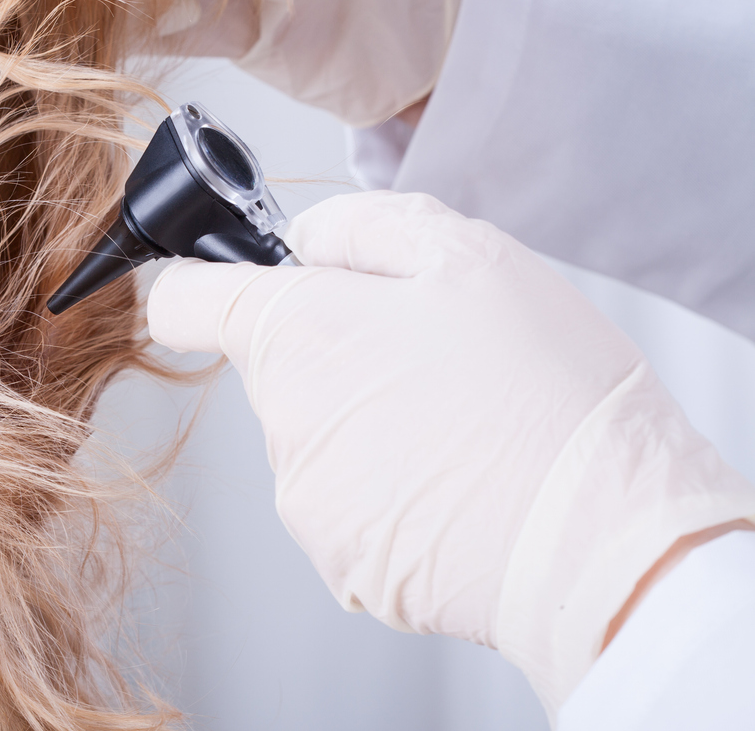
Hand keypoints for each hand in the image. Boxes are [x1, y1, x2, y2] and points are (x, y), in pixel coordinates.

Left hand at [147, 191, 754, 715]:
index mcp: (295, 334)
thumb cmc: (543, 387)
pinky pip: (352, 506)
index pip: (186, 303)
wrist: (604, 534)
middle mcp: (280, 422)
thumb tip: (304, 239)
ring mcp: (307, 501)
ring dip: (371, 424)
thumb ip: (361, 227)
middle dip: (338, 354)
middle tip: (432, 360)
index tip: (232, 289)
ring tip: (464, 427)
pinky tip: (463, 486)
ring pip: (320, 438)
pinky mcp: (342, 563)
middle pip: (278, 370)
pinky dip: (395, 492)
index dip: (202, 285)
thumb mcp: (466, 255)